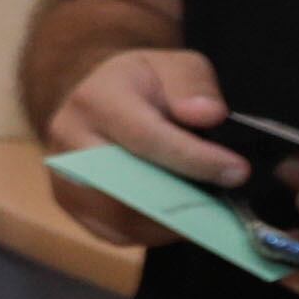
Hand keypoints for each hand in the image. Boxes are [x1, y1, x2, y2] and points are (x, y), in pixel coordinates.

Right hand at [36, 44, 236, 248]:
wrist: (97, 100)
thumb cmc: (142, 84)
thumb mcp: (175, 67)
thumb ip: (193, 85)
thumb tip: (207, 115)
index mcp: (96, 99)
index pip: (145, 137)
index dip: (193, 158)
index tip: (235, 172)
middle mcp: (68, 141)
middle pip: (127, 185)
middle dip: (182, 198)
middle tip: (225, 202)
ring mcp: (63, 178)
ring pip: (120, 217)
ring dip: (170, 221)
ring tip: (208, 211)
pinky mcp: (69, 205)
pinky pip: (114, 232)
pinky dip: (153, 232)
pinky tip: (181, 219)